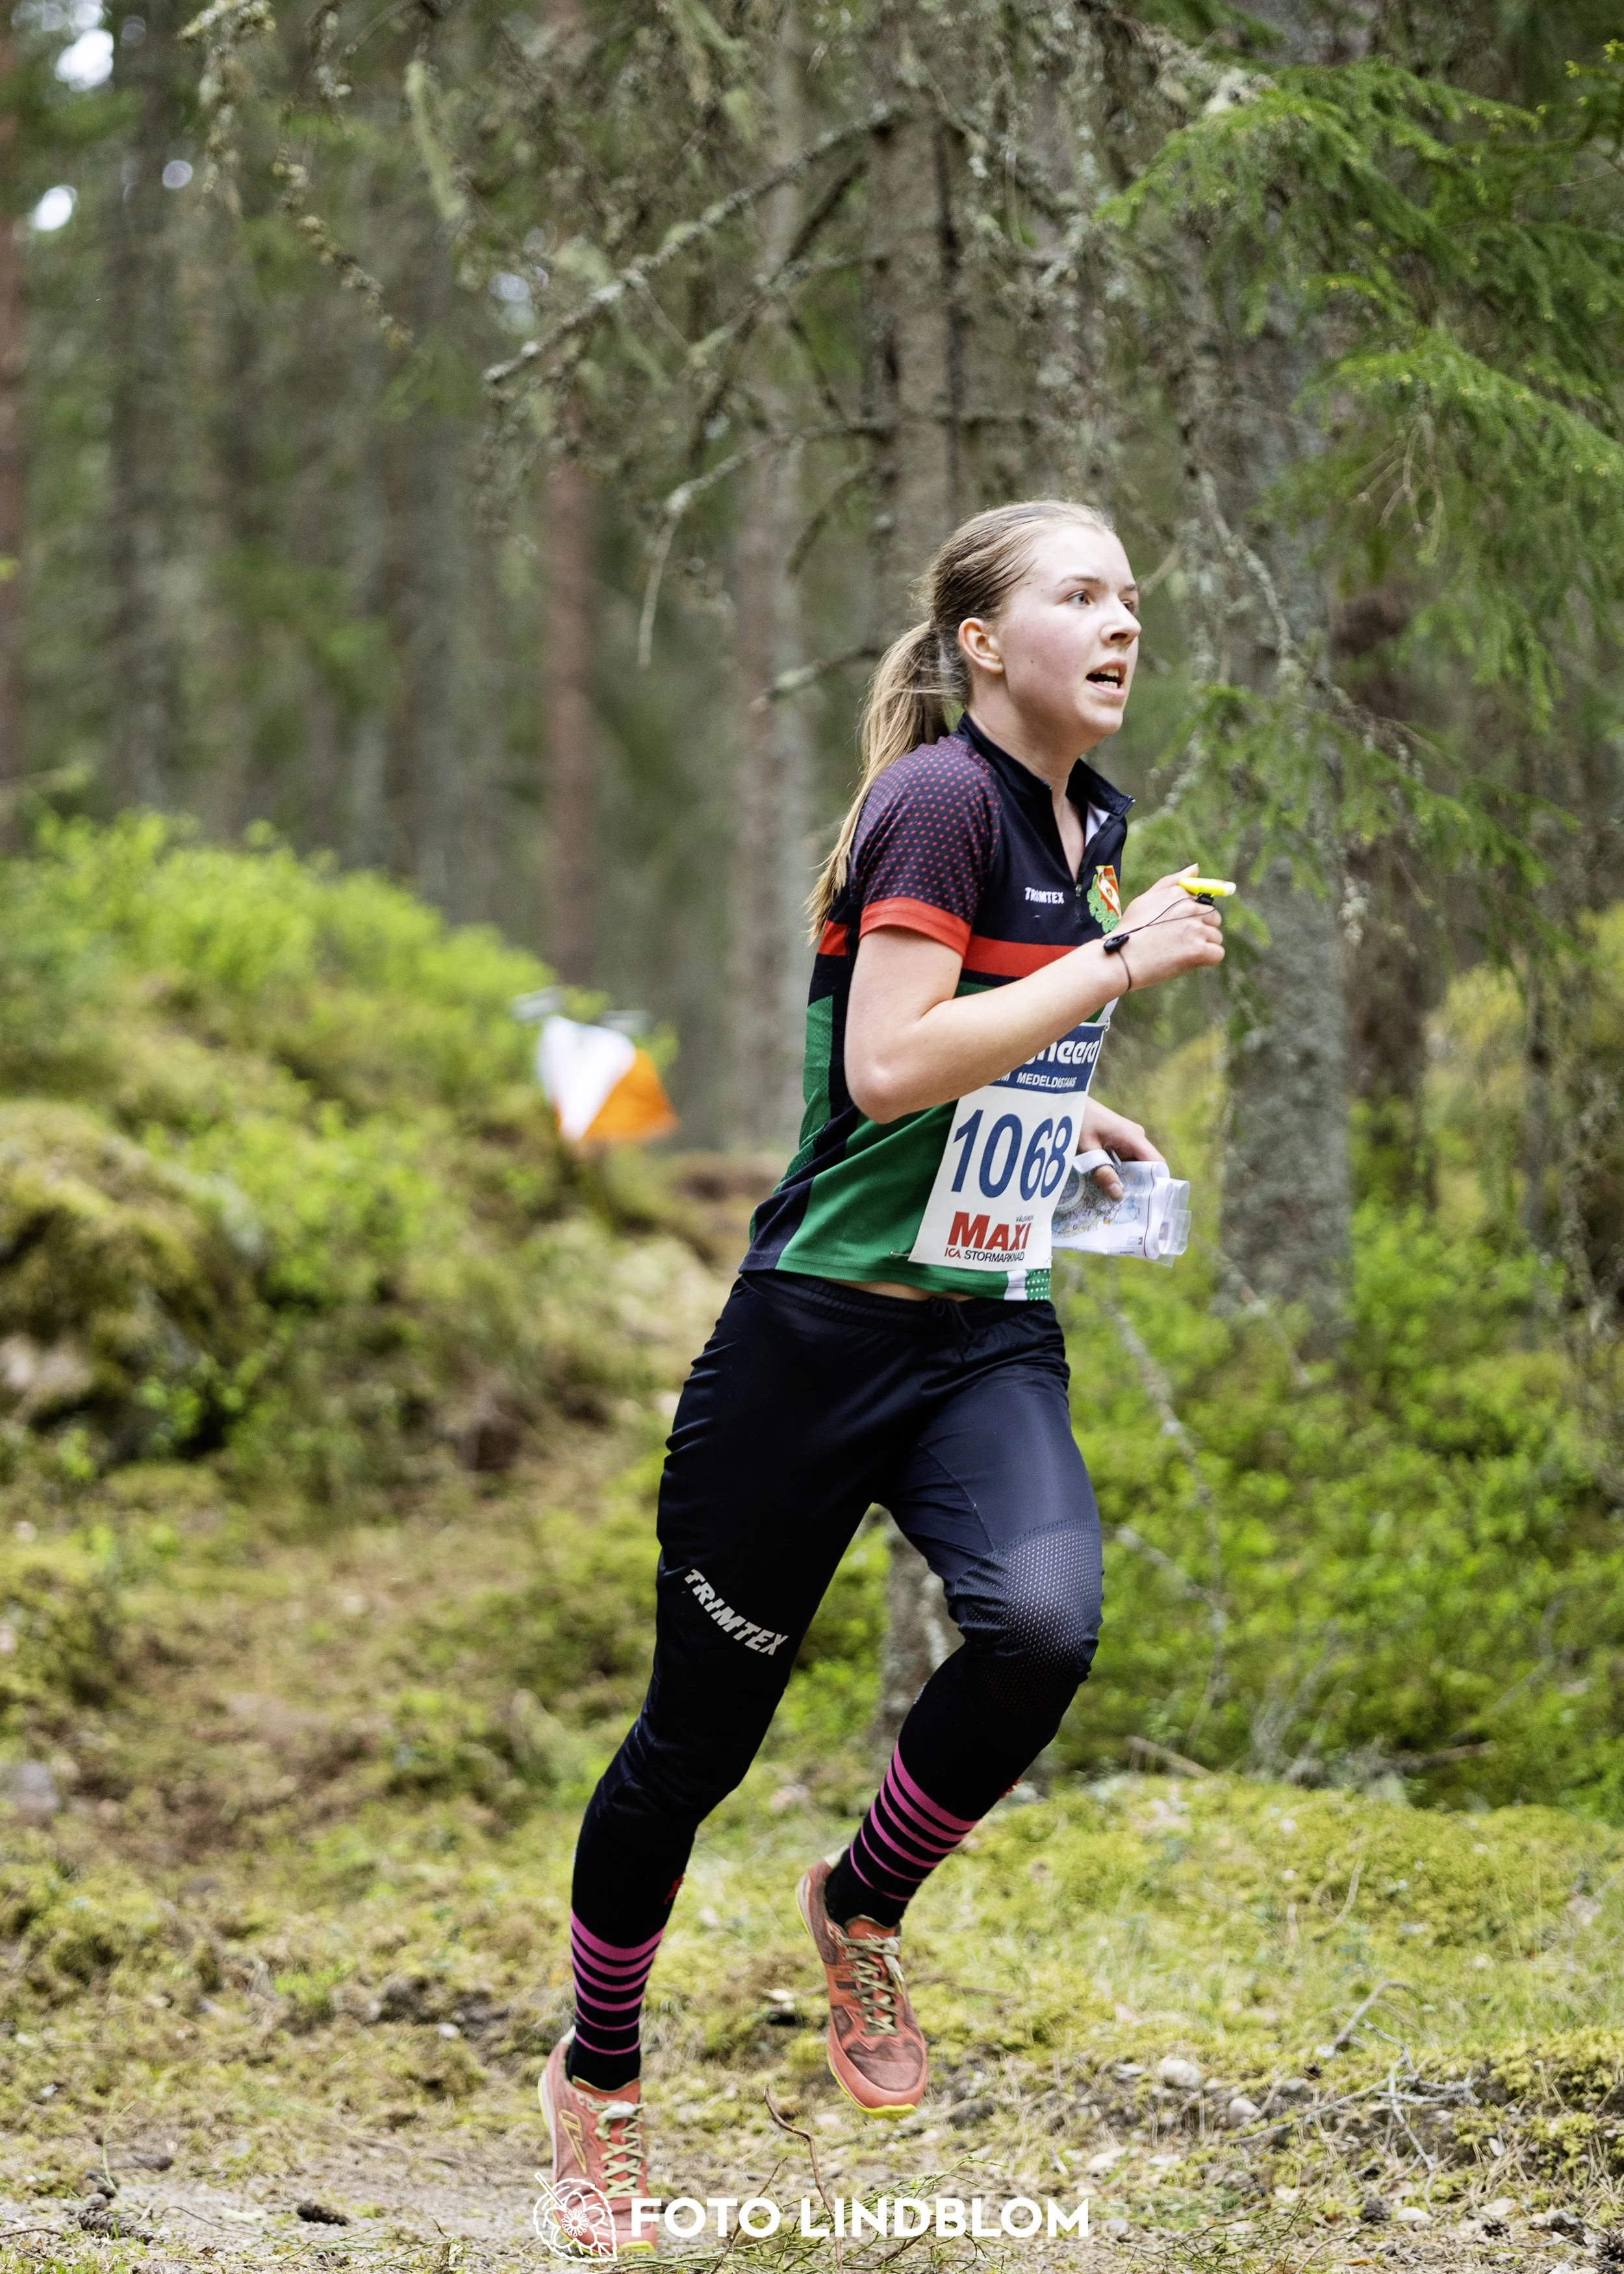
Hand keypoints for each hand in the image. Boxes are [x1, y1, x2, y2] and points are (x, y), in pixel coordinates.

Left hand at [1078, 1095, 1163, 1200]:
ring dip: (1129, 1182)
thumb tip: (1118, 1194)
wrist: (1069, 1102)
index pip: (1156, 1163)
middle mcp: (1136, 1138)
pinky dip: (1120, 1174)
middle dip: (1140, 1187)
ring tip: (1121, 1203)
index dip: (1157, 1183)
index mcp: (1133, 1137)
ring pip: (1135, 1166)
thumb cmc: (1078, 1120)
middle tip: (1132, 1210)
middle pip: (1147, 1168)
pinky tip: (1111, 1188)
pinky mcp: (1119, 1142)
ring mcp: (1128, 1140)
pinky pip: (1125, 1162)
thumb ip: (1102, 1171)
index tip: (1151, 1203)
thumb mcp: (1087, 1149)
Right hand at [1111, 864, 1223, 991]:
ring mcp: (1195, 929)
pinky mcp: (1198, 950)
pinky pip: (1217, 954)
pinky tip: (1187, 961)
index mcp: (1177, 894)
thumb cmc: (1130, 931)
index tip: (1178, 927)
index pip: (1203, 901)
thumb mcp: (1145, 899)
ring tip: (1178, 952)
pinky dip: (1206, 960)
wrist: (1119, 959)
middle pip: (1214, 918)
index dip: (1193, 917)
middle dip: (1201, 930)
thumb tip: (1196, 868)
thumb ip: (1172, 882)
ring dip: (1203, 946)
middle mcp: (1189, 908)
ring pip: (1216, 937)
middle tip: (1178, 942)